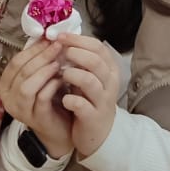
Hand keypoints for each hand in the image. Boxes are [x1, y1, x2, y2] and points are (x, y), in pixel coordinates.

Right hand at [0, 39, 73, 158]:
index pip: (16, 62)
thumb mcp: (40, 78)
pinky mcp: (35, 118)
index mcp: (6, 85)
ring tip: (59, 62)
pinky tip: (62, 79)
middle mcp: (8, 98)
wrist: (60, 129)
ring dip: (44, 71)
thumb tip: (48, 36)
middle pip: (21, 71)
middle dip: (41, 56)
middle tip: (58, 46)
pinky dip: (52, 86)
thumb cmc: (50, 99)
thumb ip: (39, 61)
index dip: (32, 49)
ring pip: (27, 86)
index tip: (49, 38)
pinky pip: (41, 98)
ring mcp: (20, 110)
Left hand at [57, 33, 119, 157]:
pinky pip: (81, 105)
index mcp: (109, 70)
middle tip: (60, 53)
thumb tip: (60, 39)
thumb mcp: (89, 77)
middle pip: (95, 61)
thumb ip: (80, 60)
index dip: (78, 40)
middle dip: (75, 53)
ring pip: (90, 81)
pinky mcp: (93, 118)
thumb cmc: (89, 100)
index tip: (60, 37)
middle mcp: (109, 84)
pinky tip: (63, 98)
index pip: (98, 47)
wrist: (98, 133)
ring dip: (72, 74)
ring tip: (61, 75)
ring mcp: (102, 101)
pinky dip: (70, 99)